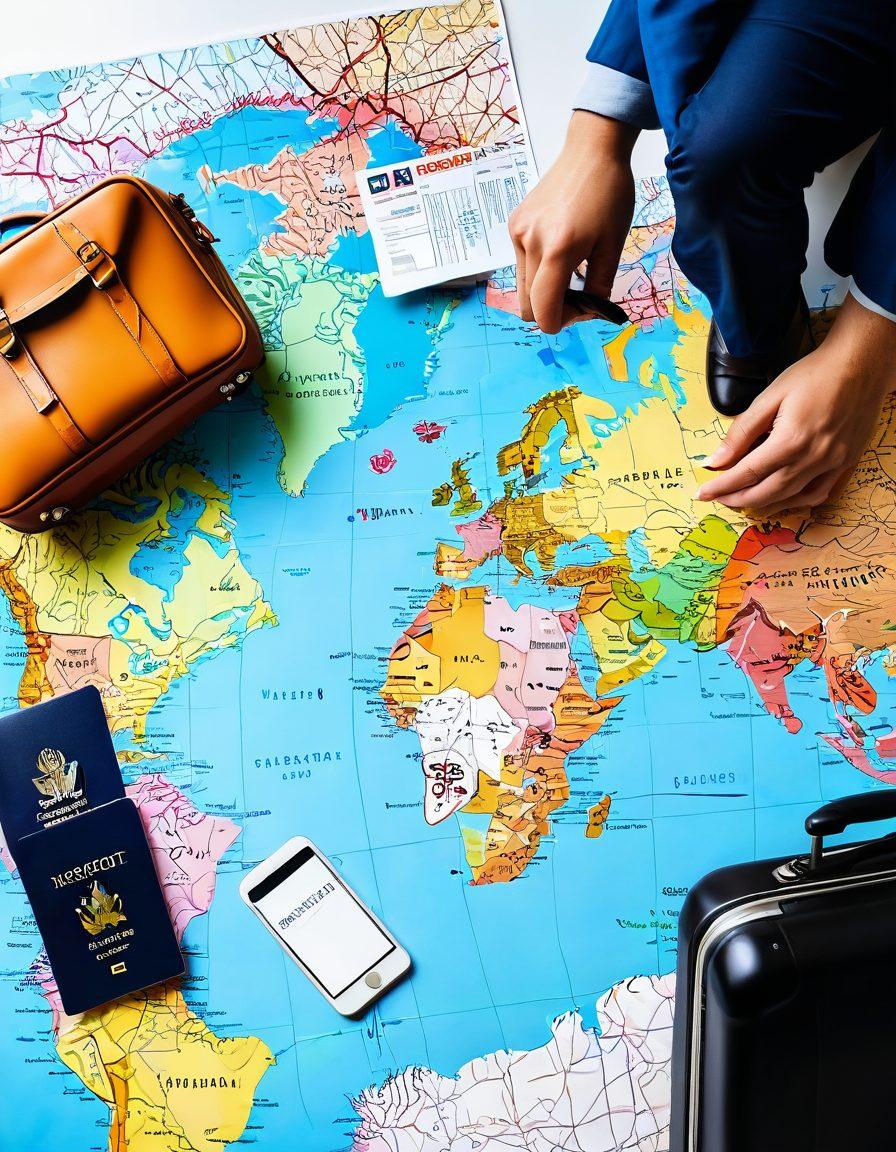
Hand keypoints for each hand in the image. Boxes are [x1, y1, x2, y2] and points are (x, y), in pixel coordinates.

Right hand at [508, 111, 638, 333]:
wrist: (591, 150)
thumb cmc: (610, 194)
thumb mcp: (613, 245)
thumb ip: (599, 285)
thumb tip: (591, 311)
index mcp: (558, 251)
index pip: (544, 311)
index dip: (562, 322)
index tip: (583, 310)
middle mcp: (530, 243)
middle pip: (528, 305)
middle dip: (552, 310)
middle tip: (579, 296)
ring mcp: (518, 233)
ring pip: (523, 287)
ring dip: (544, 291)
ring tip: (570, 272)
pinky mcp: (515, 224)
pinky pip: (522, 263)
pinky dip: (538, 270)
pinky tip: (560, 251)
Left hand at [697, 293, 895, 513]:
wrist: (860, 363)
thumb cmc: (814, 374)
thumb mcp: (770, 397)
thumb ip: (742, 432)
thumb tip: (716, 459)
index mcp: (791, 440)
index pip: (747, 473)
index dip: (723, 486)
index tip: (704, 492)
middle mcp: (814, 458)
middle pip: (767, 492)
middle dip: (738, 499)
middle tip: (719, 499)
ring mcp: (833, 463)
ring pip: (792, 497)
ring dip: (765, 504)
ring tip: (743, 501)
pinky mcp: (846, 462)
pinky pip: (820, 493)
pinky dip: (797, 501)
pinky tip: (782, 498)